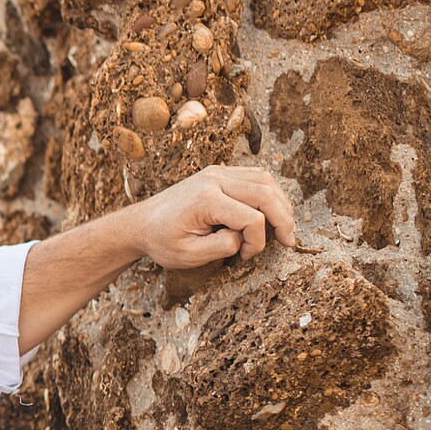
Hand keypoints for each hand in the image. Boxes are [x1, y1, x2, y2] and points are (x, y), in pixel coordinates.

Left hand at [129, 165, 296, 268]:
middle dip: (283, 218)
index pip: (251, 218)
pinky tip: (271, 211)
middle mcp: (214, 179)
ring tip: (285, 227)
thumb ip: (221, 247)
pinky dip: (269, 193)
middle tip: (289, 241)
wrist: (141, 223)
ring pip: (265, 179)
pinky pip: (255, 176)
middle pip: (265, 192)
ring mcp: (217, 172)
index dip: (256, 242)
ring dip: (280, 203)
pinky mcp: (219, 173)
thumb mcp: (188, 255)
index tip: (244, 257)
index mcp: (205, 200)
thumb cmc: (162, 241)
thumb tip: (245, 237)